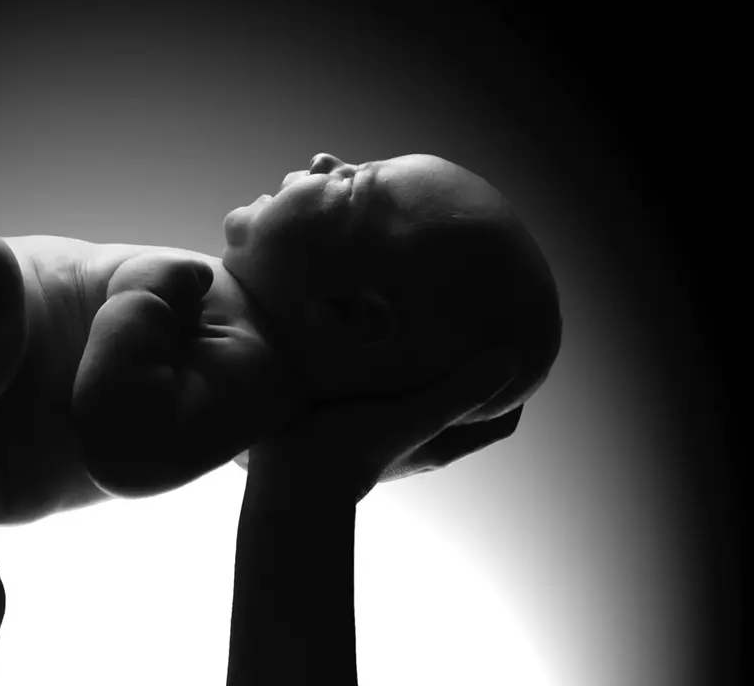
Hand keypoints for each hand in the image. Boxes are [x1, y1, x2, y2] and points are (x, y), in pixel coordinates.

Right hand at [241, 350, 520, 503]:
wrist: (286, 477)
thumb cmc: (350, 448)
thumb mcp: (413, 415)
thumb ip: (460, 389)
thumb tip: (512, 357)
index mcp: (441, 443)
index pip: (500, 422)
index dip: (517, 392)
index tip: (521, 351)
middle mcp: (417, 445)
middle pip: (464, 410)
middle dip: (475, 375)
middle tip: (475, 330)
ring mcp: (383, 439)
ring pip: (422, 403)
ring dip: (429, 373)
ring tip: (425, 330)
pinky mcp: (350, 429)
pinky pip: (383, 396)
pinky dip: (391, 375)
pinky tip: (373, 346)